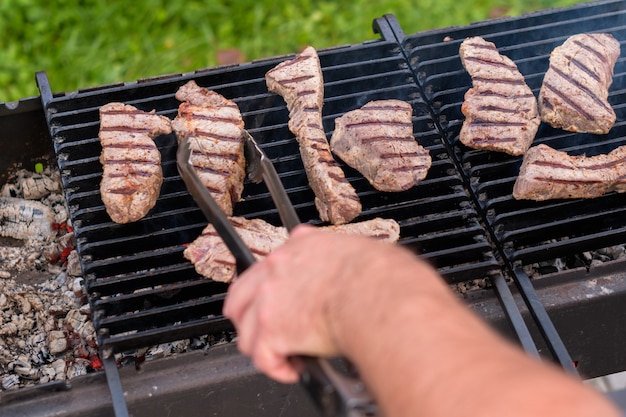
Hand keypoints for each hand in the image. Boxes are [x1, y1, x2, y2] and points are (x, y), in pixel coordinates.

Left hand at [223, 224, 404, 382]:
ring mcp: (269, 299)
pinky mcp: (272, 330)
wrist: (378, 294)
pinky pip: (262, 357)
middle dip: (251, 318)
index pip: (270, 265)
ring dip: (263, 347)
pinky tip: (293, 370)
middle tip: (268, 333)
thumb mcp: (357, 248)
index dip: (271, 289)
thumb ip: (341, 256)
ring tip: (283, 356)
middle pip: (242, 297)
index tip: (281, 302)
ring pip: (247, 331)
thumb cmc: (381, 275)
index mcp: (300, 246)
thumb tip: (357, 269)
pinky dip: (276, 368)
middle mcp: (277, 268)